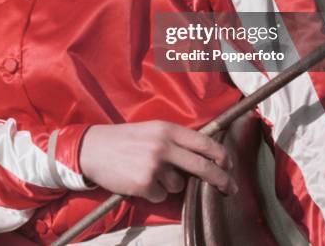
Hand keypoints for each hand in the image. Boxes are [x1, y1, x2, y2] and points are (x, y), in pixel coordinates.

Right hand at [79, 120, 236, 202]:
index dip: (221, 155)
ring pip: (179, 184)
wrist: (94, 148)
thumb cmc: (125, 139)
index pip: (204, 142)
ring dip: (169, 183)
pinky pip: (161, 195)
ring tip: (148, 172)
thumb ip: (174, 140)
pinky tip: (139, 180)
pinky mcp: (145, 184)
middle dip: (221, 179)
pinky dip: (153, 192)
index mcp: (167, 129)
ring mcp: (155, 166)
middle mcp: (164, 146)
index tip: (230, 164)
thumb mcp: (152, 130)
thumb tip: (201, 157)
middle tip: (230, 188)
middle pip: (202, 166)